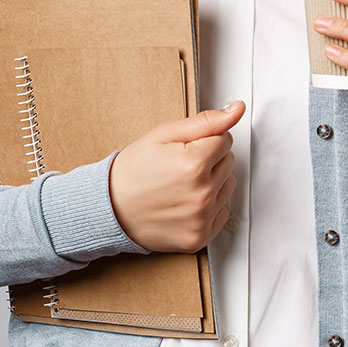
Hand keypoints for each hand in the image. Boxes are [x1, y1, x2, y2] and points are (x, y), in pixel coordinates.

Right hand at [108, 101, 244, 252]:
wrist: (110, 208)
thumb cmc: (134, 170)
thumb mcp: (164, 134)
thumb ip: (206, 121)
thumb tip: (237, 109)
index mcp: (195, 163)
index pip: (225, 139)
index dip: (204, 140)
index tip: (184, 148)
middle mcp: (202, 194)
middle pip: (229, 162)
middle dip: (210, 159)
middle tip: (181, 165)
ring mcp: (201, 218)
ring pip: (228, 186)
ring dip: (212, 182)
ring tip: (183, 183)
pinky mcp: (199, 237)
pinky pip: (222, 212)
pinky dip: (209, 207)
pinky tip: (185, 202)